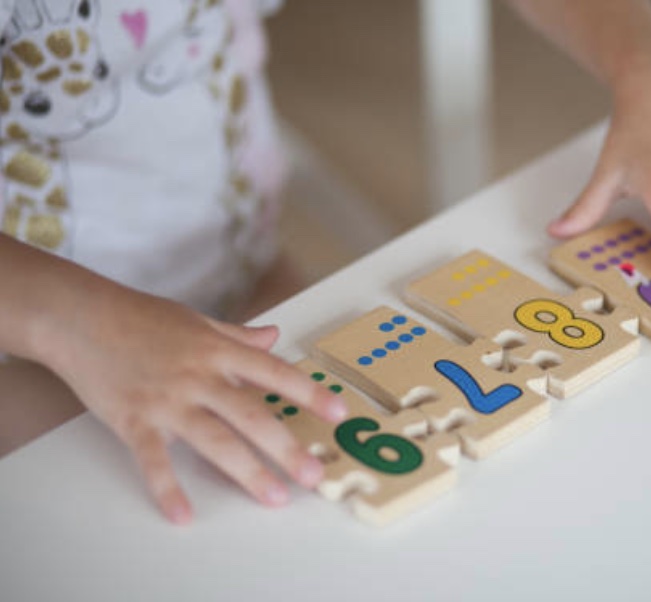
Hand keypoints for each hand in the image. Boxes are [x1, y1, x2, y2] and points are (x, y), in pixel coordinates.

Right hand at [43, 287, 346, 524]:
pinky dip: (167, 489)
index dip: (309, 393)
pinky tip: (183, 514)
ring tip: (274, 496)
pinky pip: (154, 460)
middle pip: (252, 415)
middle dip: (286, 447)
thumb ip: (237, 335)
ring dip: (247, 472)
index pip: (274, 372)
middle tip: (313, 475)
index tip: (338, 413)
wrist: (79, 317)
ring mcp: (167, 400)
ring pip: (214, 441)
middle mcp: (198, 376)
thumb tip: (274, 336)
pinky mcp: (134, 420)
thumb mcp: (196, 321)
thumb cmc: (140, 317)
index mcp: (217, 351)